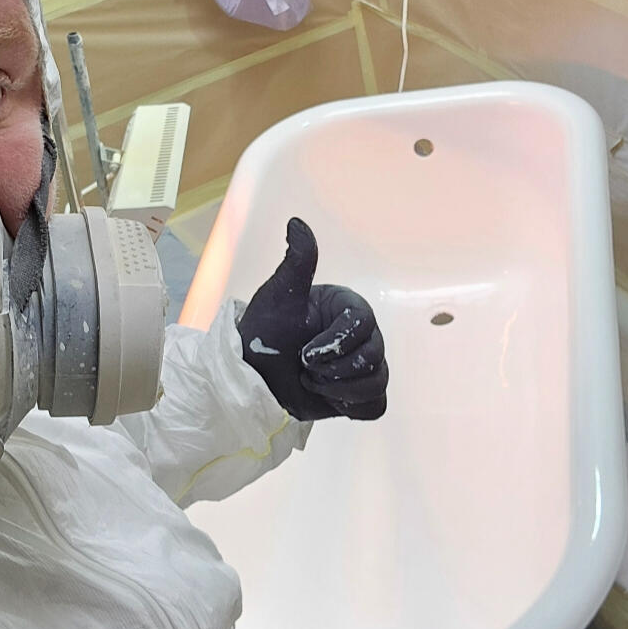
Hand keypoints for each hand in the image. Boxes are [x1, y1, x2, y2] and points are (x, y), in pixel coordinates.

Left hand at [236, 217, 387, 420]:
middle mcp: (360, 335)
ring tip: (310, 382)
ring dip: (337, 389)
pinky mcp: (358, 395)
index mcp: (346, 308)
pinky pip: (375, 405)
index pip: (364, 324)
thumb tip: (297, 222)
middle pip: (373, 356)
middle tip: (304, 368)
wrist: (251, 381)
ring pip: (377, 382)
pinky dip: (351, 406)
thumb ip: (297, 263)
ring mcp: (361, 366)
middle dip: (332, 369)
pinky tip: (328, 398)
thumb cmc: (262, 336)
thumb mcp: (278, 297)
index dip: (335, 343)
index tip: (305, 352)